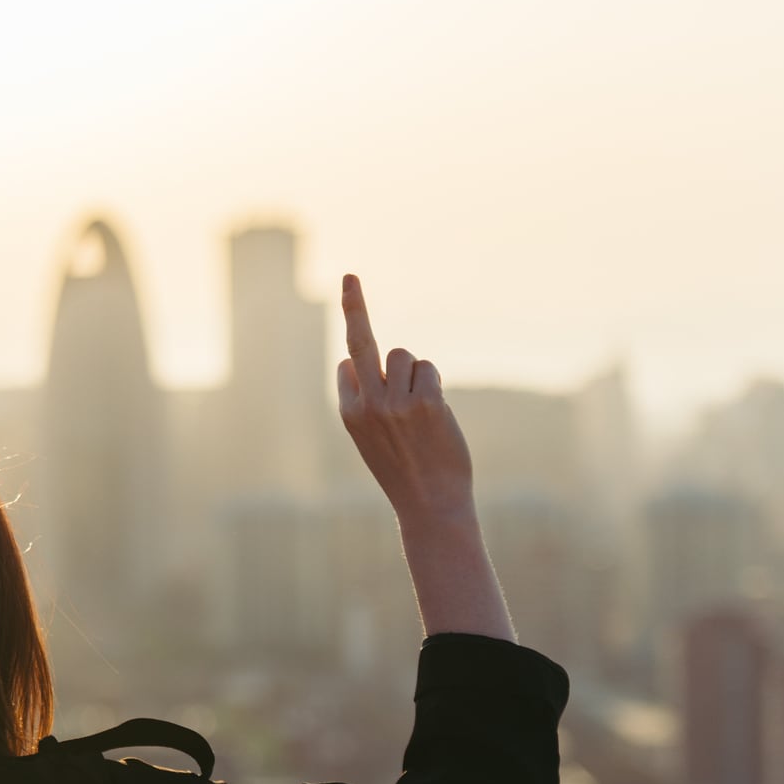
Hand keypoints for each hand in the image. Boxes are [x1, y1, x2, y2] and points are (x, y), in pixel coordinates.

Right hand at [336, 275, 514, 640]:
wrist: (429, 506)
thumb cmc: (404, 471)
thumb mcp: (371, 439)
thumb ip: (365, 401)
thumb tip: (358, 358)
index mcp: (347, 412)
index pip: (349, 364)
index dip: (365, 369)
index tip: (357, 355)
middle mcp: (366, 402)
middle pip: (360, 341)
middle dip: (353, 306)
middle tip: (348, 277)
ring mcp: (394, 401)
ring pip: (406, 356)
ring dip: (418, 375)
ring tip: (423, 414)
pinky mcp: (424, 400)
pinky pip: (430, 370)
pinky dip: (435, 386)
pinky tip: (436, 416)